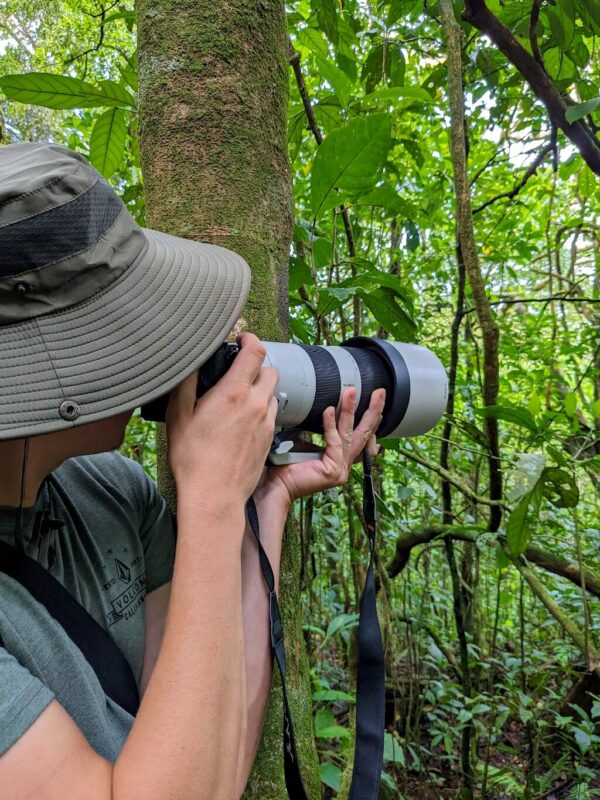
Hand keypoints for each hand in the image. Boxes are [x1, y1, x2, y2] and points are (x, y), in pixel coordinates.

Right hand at [166, 333, 278, 506]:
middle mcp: (256, 403)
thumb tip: (190, 359)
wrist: (215, 496)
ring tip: (239, 396)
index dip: (250, 339)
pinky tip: (243, 419)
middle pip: (270, 370)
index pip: (256, 352)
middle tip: (238, 369)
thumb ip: (185, 382)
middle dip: (257, 364)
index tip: (241, 338)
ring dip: (260, 388)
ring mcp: (266, 422)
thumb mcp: (178, 415)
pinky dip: (261, 408)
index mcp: (234, 392)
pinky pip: (271, 414)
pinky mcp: (269, 438)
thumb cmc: (192, 458)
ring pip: (272, 393)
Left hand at [254, 387, 385, 510]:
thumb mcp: (308, 443)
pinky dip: (331, 425)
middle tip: (380, 393)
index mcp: (340, 460)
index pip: (362, 438)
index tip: (375, 402)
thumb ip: (321, 432)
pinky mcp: (333, 471)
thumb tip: (327, 410)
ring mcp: (341, 470)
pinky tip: (328, 411)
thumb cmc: (287, 465)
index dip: (371, 420)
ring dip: (350, 410)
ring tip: (351, 392)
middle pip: (364, 434)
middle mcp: (344, 465)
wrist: (275, 484)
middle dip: (373, 411)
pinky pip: (334, 442)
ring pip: (350, 434)